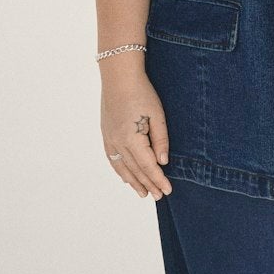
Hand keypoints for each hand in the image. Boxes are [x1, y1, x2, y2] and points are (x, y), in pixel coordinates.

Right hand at [100, 66, 172, 198]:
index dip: (158, 179)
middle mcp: (118, 142)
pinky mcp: (106, 133)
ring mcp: (109, 138)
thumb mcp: (158, 115)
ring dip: (133, 182)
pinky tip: (125, 177)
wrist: (119, 76)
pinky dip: (120, 170)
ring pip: (122, 167)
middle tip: (158, 197)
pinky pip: (112, 158)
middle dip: (148, 184)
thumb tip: (163, 162)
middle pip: (135, 170)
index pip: (148, 166)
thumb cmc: (142, 93)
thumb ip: (161, 140)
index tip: (167, 190)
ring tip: (143, 193)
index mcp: (132, 138)